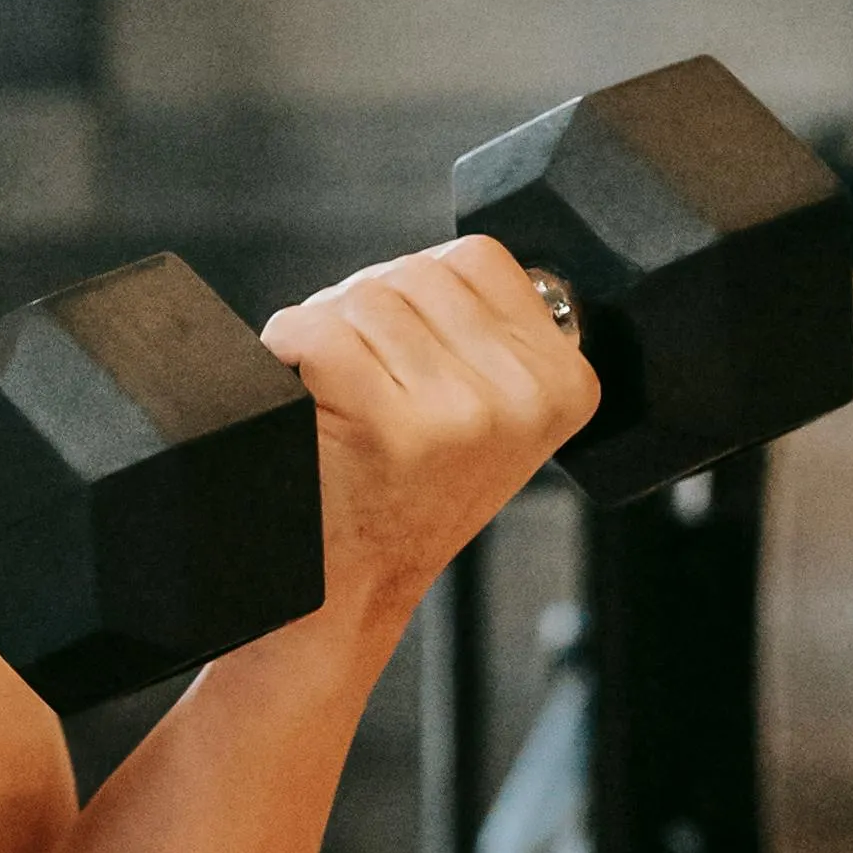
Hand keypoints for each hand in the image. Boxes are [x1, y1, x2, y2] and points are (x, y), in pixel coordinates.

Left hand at [258, 235, 601, 635]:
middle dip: (369, 312)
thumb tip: (445, 263)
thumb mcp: (489, 417)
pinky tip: (305, 398)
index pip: (478, 258)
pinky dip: (287, 349)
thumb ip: (488, 337)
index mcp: (565, 385)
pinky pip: (318, 331)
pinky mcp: (390, 425)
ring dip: (327, 334)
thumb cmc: (402, 495)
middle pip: (417, 271)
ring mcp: (462, 413)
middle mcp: (525, 399)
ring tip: (339, 401)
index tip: (406, 355)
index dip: (419, 293)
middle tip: (364, 385)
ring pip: (365, 297)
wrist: (348, 593)